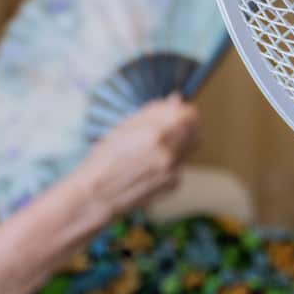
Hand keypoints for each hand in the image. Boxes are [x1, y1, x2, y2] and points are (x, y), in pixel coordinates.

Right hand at [74, 93, 199, 218]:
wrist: (97, 195)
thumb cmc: (105, 158)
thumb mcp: (126, 126)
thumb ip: (156, 111)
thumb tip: (177, 98)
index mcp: (157, 133)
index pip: (191, 115)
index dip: (183, 111)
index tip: (174, 111)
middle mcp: (169, 153)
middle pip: (195, 132)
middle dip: (184, 126)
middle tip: (168, 127)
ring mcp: (173, 172)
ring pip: (188, 149)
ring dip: (177, 144)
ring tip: (152, 149)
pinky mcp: (174, 186)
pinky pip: (179, 166)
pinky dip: (170, 162)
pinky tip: (149, 166)